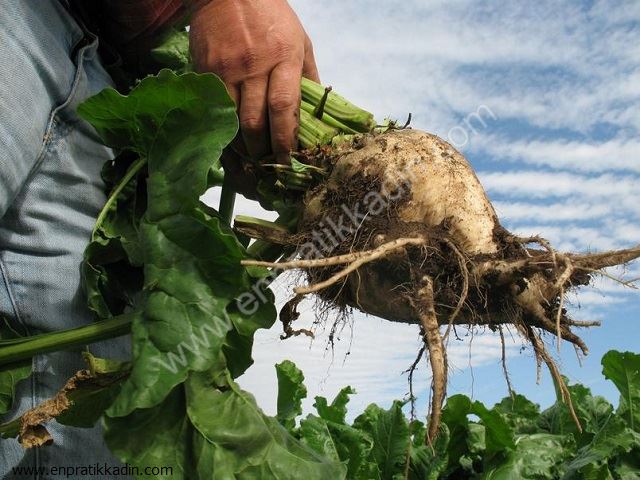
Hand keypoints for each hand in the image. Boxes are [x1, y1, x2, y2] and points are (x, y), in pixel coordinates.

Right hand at [190, 0, 319, 164]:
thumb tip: (317, 112)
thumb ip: (308, 76)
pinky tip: (231, 142)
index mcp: (283, 56)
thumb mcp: (300, 40)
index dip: (286, 138)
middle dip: (263, 151)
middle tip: (270, 166)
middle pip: (255, 121)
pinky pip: (214, 111)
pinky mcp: (205, 71)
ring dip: (242, 147)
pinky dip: (223, 131)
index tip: (289, 158)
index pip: (284, 107)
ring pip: (232, 121)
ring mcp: (225, 69)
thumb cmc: (270, 15)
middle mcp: (253, 65)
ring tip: (251, 159)